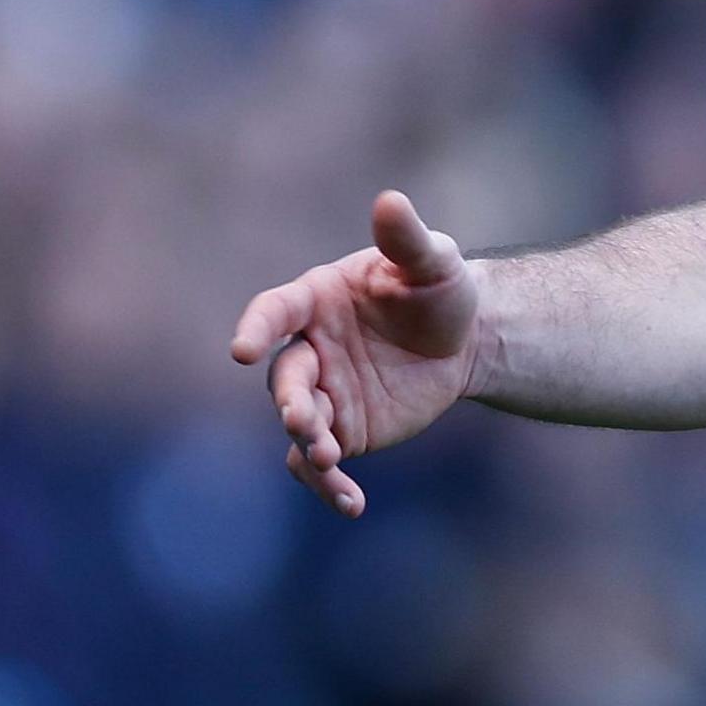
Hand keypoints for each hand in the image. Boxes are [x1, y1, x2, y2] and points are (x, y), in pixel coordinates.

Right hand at [228, 191, 487, 514]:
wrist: (463, 338)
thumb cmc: (439, 289)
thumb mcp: (432, 262)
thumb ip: (406, 239)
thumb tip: (390, 200)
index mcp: (315, 301)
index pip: (275, 312)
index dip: (256, 328)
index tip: (241, 348)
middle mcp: (308, 349)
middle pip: (285, 378)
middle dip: (292, 400)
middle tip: (307, 420)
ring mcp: (321, 392)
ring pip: (298, 423)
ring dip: (307, 443)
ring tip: (328, 460)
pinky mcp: (341, 429)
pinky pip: (318, 462)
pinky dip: (328, 486)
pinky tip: (353, 504)